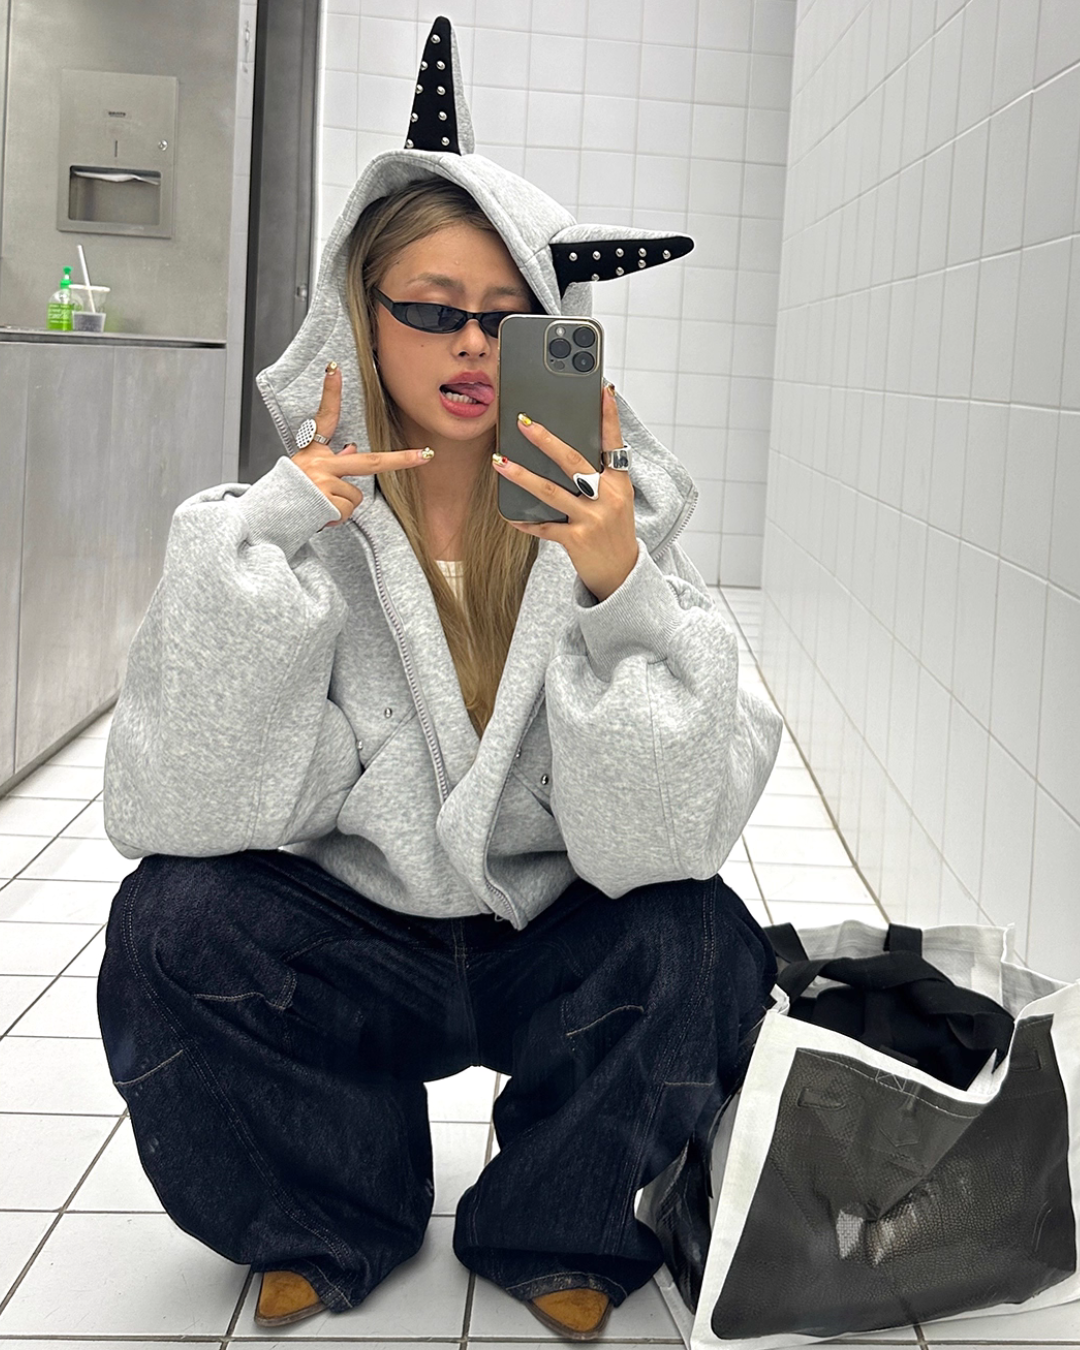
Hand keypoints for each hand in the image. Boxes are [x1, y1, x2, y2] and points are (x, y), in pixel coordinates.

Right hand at [292, 363, 432, 521]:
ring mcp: (323, 480)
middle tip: (424, 455)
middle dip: (401, 460)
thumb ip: (332, 461)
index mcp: (313, 452)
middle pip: (370, 461)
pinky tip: (320, 515)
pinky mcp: (325, 500)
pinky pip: (347, 510)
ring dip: (342, 507)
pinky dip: (337, 518)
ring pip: (355, 496)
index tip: (334, 369)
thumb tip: (352, 449)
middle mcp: (318, 463)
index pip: (325, 418)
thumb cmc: (289, 495)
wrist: (267, 516)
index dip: (330, 393)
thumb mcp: (308, 471)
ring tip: (321, 507)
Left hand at [491, 385, 636, 601]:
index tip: (603, 391)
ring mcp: (592, 519)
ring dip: (521, 475)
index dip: (609, 417)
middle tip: (523, 422)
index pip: (615, 444)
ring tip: (499, 461)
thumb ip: (599, 477)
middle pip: (573, 462)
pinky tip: (509, 514)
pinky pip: (544, 527)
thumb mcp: (617, 501)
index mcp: (621, 484)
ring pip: (551, 491)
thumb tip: (565, 452)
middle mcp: (609, 498)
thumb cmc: (614, 532)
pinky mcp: (577, 540)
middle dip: (546, 440)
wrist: (623, 574)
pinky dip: (525, 521)